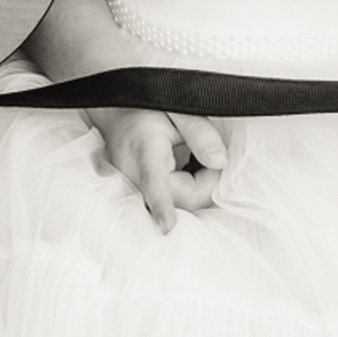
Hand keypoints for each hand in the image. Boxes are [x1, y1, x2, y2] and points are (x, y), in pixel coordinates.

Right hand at [86, 107, 226, 231]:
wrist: (117, 115)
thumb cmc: (149, 109)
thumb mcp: (178, 110)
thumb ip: (200, 134)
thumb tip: (220, 162)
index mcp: (144, 150)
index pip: (154, 180)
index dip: (161, 204)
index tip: (167, 226)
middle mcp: (132, 176)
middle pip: (182, 198)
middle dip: (206, 181)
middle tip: (206, 156)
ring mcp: (132, 192)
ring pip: (179, 206)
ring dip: (195, 187)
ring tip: (189, 159)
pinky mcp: (138, 201)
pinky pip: (171, 207)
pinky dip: (185, 192)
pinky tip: (181, 172)